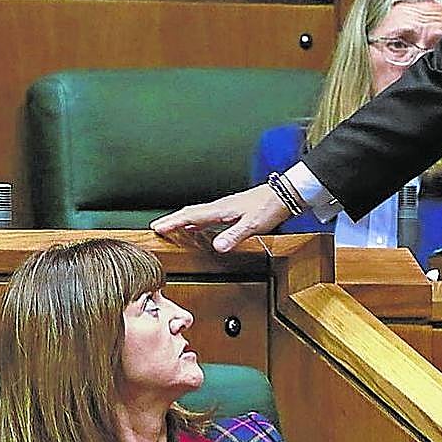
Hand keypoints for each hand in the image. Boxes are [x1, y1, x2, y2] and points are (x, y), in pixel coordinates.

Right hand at [151, 185, 290, 252]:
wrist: (284, 194)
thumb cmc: (269, 207)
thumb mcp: (252, 225)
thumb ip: (234, 236)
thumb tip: (217, 247)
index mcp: (221, 209)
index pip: (191, 215)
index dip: (174, 222)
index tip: (158, 227)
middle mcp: (220, 206)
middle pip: (190, 212)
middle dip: (172, 220)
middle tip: (157, 227)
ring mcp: (225, 207)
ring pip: (197, 213)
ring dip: (182, 220)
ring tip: (170, 227)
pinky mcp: (231, 210)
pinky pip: (207, 215)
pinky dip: (196, 221)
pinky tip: (196, 226)